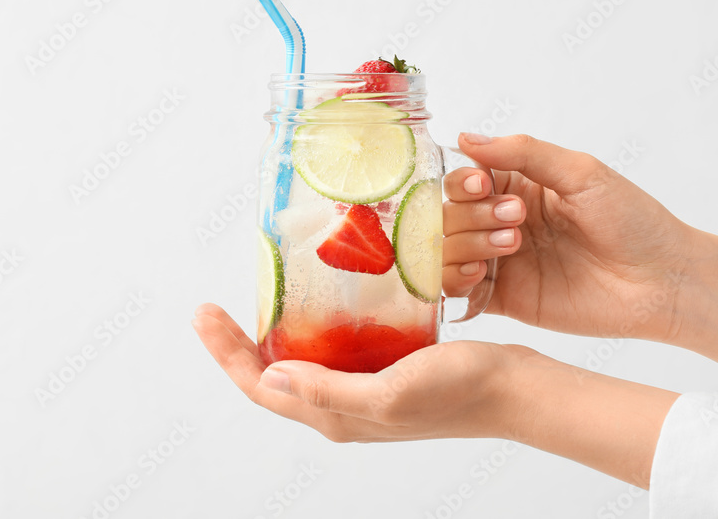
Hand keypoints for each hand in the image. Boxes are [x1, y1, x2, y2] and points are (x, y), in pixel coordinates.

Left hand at [191, 303, 518, 441]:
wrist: (513, 388)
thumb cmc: (459, 391)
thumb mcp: (390, 393)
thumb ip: (329, 391)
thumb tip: (270, 377)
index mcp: (336, 416)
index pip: (262, 388)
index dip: (227, 354)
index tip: (204, 314)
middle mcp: (343, 408)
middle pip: (273, 378)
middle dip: (238, 346)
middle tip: (215, 308)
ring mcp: (363, 391)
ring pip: (302, 365)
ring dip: (272, 339)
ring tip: (258, 302)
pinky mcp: (384, 371)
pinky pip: (334, 353)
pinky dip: (314, 331)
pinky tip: (318, 303)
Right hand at [443, 133, 717, 399]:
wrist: (663, 282)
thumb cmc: (633, 221)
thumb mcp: (581, 172)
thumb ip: (522, 153)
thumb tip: (466, 137)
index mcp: (518, 187)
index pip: (463, 179)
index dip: (463, 182)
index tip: (483, 186)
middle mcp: (501, 223)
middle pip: (449, 215)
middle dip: (471, 215)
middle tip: (516, 222)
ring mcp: (501, 262)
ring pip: (447, 251)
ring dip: (466, 245)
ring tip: (509, 248)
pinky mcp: (504, 300)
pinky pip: (459, 293)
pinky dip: (454, 283)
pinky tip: (480, 276)